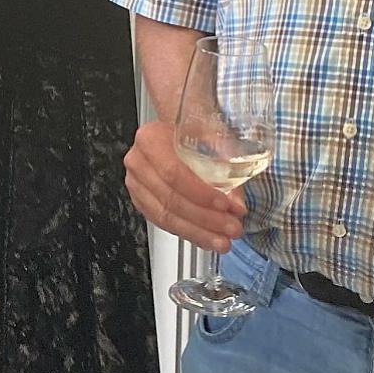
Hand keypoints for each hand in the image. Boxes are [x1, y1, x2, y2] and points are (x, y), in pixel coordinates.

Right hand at [122, 119, 245, 251]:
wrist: (175, 135)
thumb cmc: (191, 132)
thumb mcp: (211, 136)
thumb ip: (226, 167)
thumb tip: (236, 204)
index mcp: (150, 139)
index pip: (174, 173)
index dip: (201, 193)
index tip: (225, 205)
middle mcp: (138, 162)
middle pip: (170, 199)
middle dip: (205, 218)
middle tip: (230, 227)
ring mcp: (136, 184)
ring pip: (165, 216)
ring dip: (198, 232)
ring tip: (222, 240)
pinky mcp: (141, 201)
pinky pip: (163, 223)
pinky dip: (187, 233)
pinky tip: (206, 238)